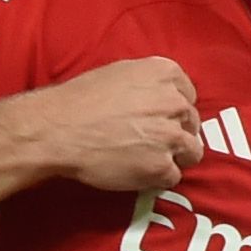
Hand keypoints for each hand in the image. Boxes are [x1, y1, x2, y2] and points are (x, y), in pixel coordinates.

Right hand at [13, 57, 205, 194]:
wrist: (59, 130)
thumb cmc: (80, 100)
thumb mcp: (119, 73)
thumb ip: (148, 83)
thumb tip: (158, 96)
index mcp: (164, 73)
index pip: (188, 95)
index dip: (175, 110)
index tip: (163, 119)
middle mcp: (173, 102)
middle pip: (191, 123)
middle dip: (177, 133)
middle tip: (152, 142)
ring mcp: (170, 136)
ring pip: (192, 152)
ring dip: (174, 157)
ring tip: (148, 160)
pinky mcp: (161, 165)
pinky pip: (173, 176)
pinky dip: (158, 178)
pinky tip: (138, 172)